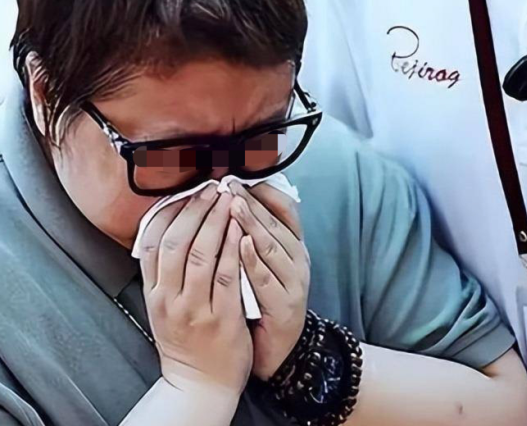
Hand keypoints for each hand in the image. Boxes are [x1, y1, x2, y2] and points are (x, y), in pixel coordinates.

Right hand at [139, 185, 253, 395]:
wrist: (200, 384)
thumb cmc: (187, 341)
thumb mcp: (163, 307)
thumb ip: (163, 273)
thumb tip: (169, 229)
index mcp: (153, 293)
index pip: (151, 242)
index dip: (169, 212)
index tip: (185, 191)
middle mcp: (169, 299)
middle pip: (175, 242)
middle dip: (194, 210)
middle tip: (211, 188)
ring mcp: (194, 310)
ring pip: (201, 255)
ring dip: (216, 221)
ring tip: (229, 199)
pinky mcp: (220, 319)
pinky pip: (227, 276)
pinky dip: (233, 248)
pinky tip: (241, 229)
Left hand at [229, 182, 309, 381]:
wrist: (277, 352)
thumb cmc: (261, 303)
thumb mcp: (259, 264)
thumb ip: (250, 235)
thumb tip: (228, 198)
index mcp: (292, 246)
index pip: (284, 208)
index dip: (262, 190)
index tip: (237, 175)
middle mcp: (298, 260)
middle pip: (276, 222)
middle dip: (250, 201)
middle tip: (228, 183)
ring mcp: (295, 282)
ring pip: (272, 246)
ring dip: (252, 223)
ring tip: (233, 204)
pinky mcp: (286, 305)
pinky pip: (266, 278)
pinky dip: (252, 260)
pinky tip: (239, 245)